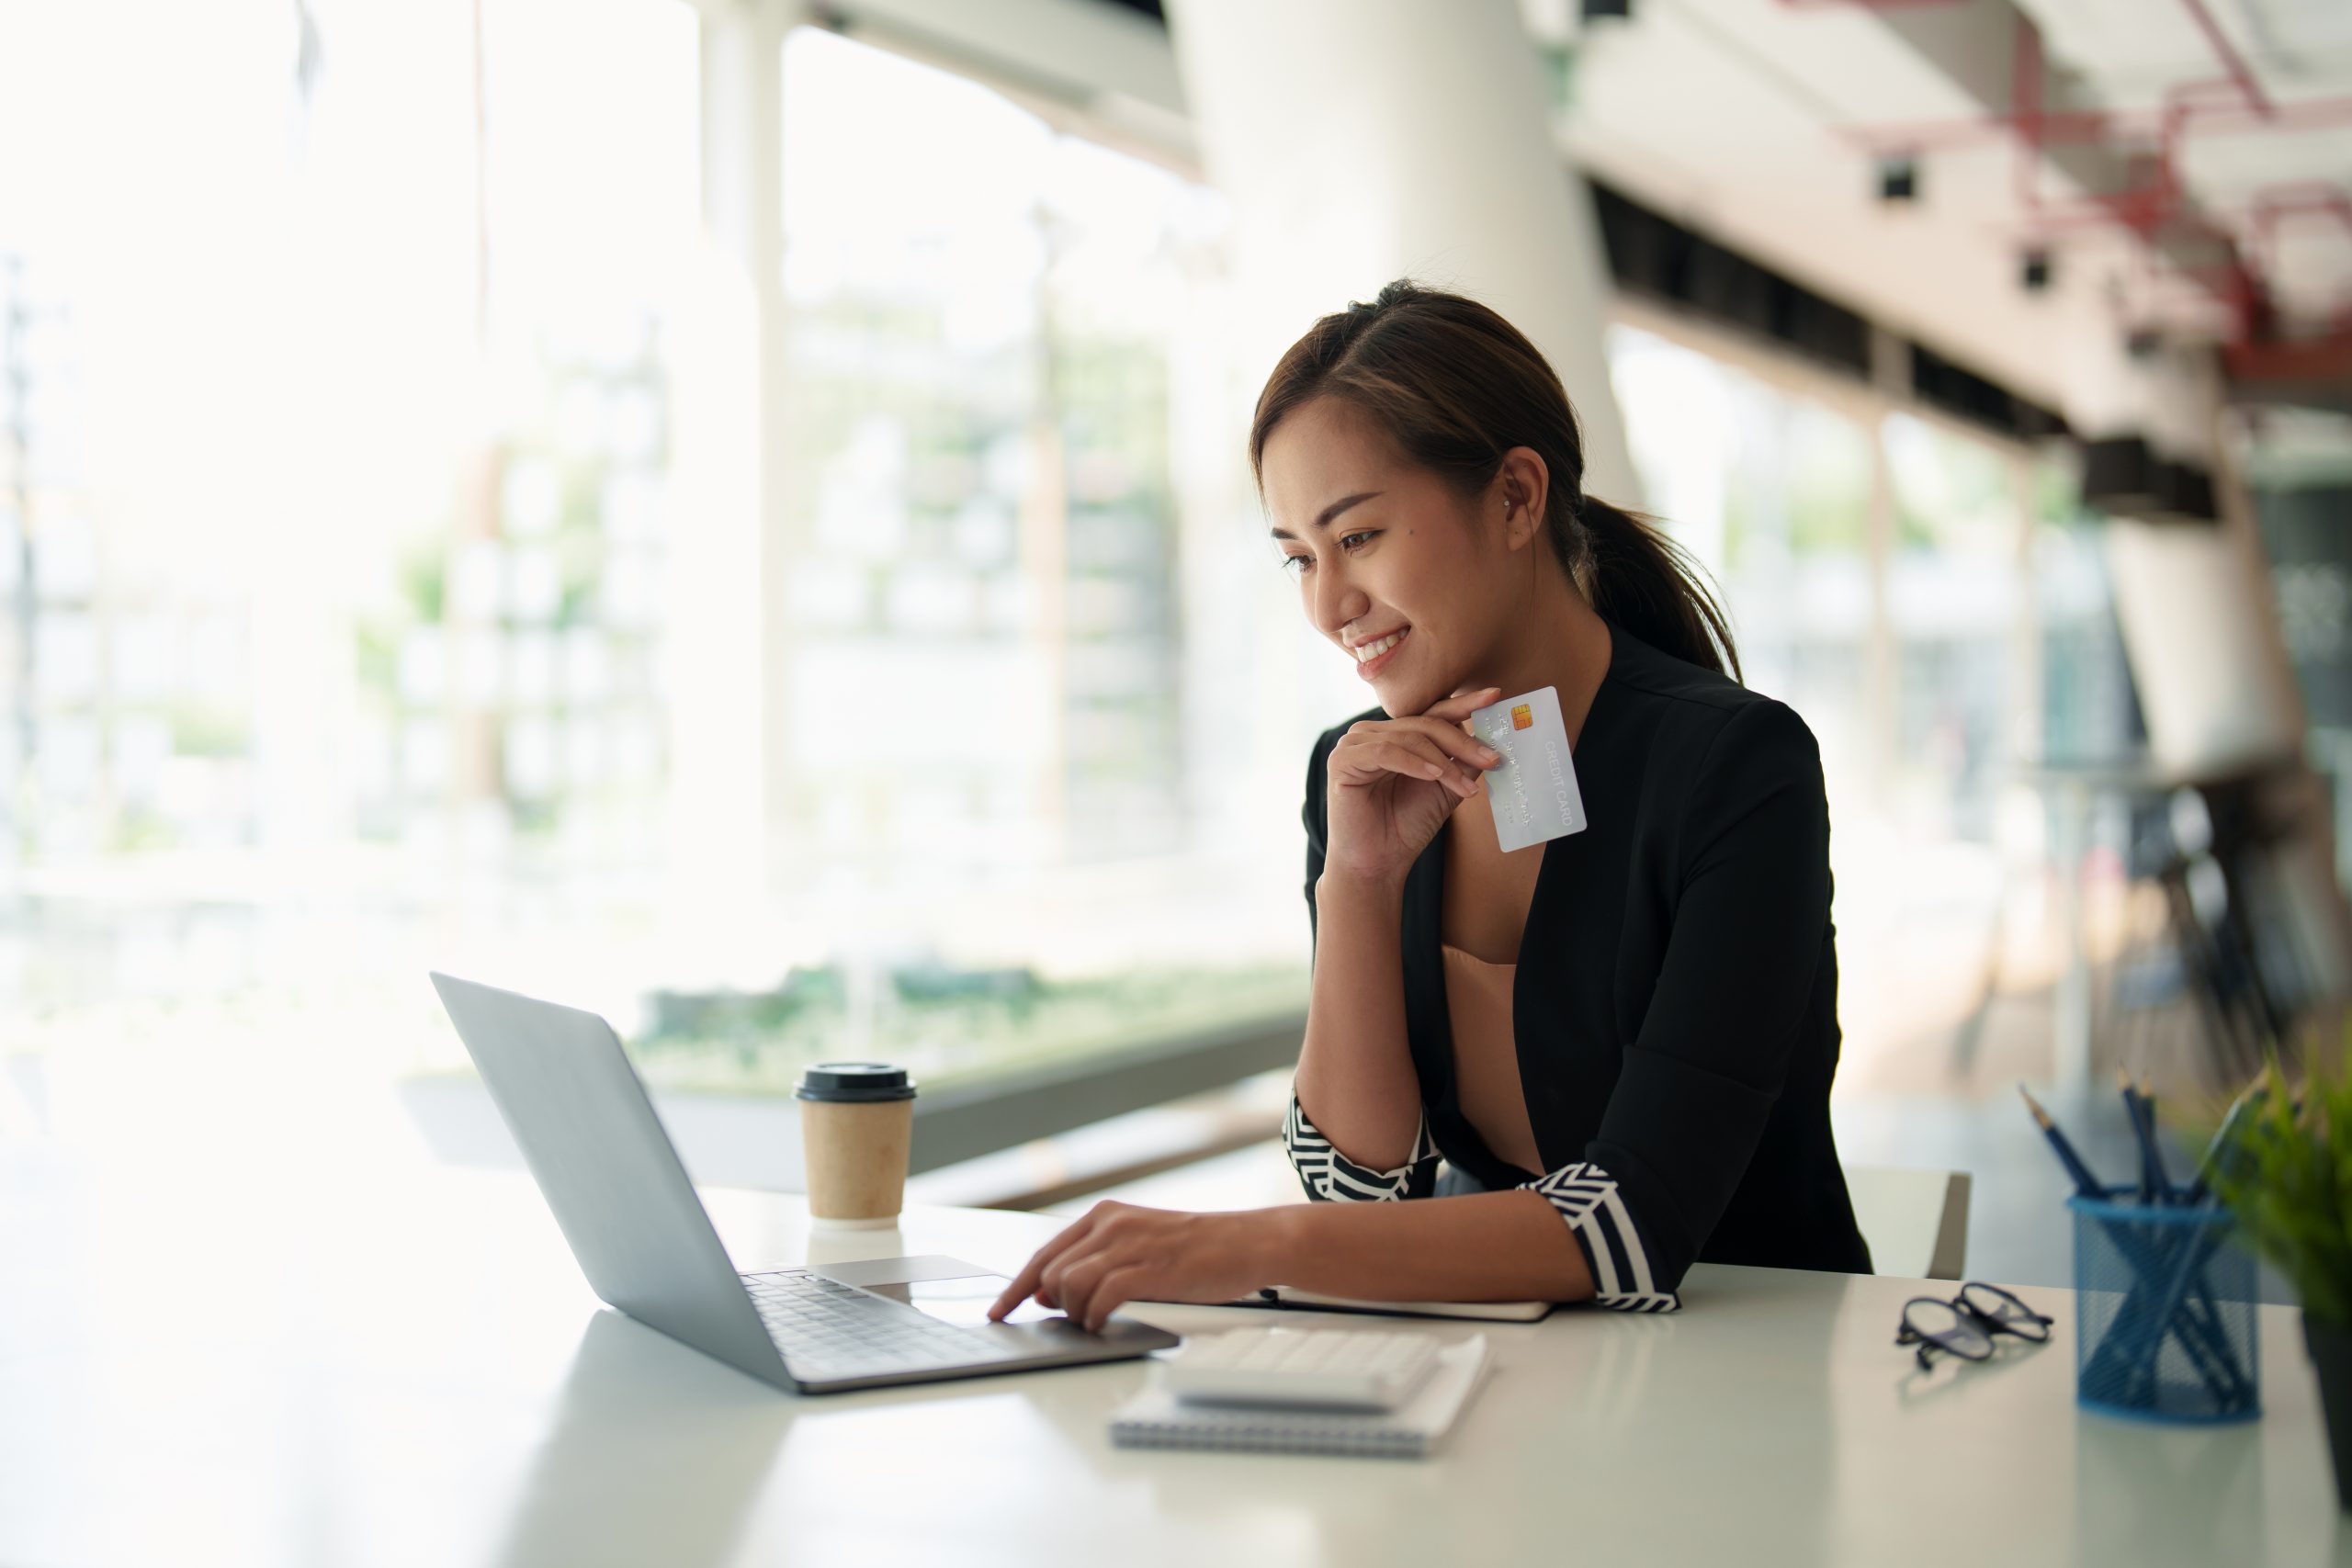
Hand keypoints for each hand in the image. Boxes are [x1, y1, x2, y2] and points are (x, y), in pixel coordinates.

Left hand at [985, 1202, 1285, 1331]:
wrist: (1247, 1242)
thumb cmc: (1196, 1250)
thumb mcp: (1137, 1247)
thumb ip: (1093, 1265)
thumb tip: (1046, 1294)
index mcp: (1105, 1216)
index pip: (1044, 1253)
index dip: (1016, 1286)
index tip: (998, 1310)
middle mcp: (1111, 1225)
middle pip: (1051, 1271)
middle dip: (1050, 1304)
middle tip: (1067, 1322)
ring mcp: (1129, 1245)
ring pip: (1069, 1284)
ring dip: (1074, 1312)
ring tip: (1093, 1322)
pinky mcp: (1148, 1269)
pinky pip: (1100, 1298)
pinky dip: (1094, 1317)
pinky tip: (1103, 1323)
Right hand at [1322, 686, 1505, 886]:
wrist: (1378, 863)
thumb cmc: (1405, 827)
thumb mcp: (1444, 789)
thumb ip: (1462, 763)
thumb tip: (1491, 742)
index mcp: (1394, 736)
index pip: (1432, 713)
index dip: (1463, 705)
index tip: (1495, 696)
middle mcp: (1372, 733)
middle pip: (1425, 724)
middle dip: (1462, 743)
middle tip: (1492, 759)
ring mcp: (1354, 743)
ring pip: (1409, 738)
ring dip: (1444, 762)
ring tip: (1465, 786)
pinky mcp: (1342, 759)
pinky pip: (1385, 751)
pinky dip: (1414, 763)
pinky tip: (1434, 776)